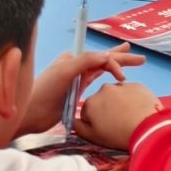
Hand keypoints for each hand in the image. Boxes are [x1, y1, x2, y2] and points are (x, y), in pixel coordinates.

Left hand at [19, 45, 142, 136]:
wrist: (29, 115)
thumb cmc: (44, 92)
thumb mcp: (63, 73)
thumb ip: (84, 62)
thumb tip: (106, 55)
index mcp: (73, 59)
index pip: (100, 57)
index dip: (114, 63)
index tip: (122, 78)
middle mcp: (76, 67)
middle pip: (103, 59)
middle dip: (122, 58)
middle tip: (141, 58)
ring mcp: (76, 80)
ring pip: (101, 69)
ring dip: (115, 64)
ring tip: (130, 58)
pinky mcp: (75, 93)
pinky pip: (95, 80)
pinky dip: (106, 76)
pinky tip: (111, 75)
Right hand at [75, 78, 163, 148]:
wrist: (147, 127)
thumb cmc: (118, 134)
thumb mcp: (93, 136)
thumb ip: (78, 127)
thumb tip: (72, 121)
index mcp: (91, 102)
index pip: (88, 112)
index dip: (95, 122)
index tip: (104, 129)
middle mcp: (104, 89)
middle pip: (102, 101)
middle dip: (107, 109)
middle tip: (118, 124)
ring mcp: (122, 85)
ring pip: (117, 95)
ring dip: (120, 103)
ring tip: (129, 118)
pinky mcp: (137, 85)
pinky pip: (132, 92)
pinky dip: (133, 99)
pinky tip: (139, 111)